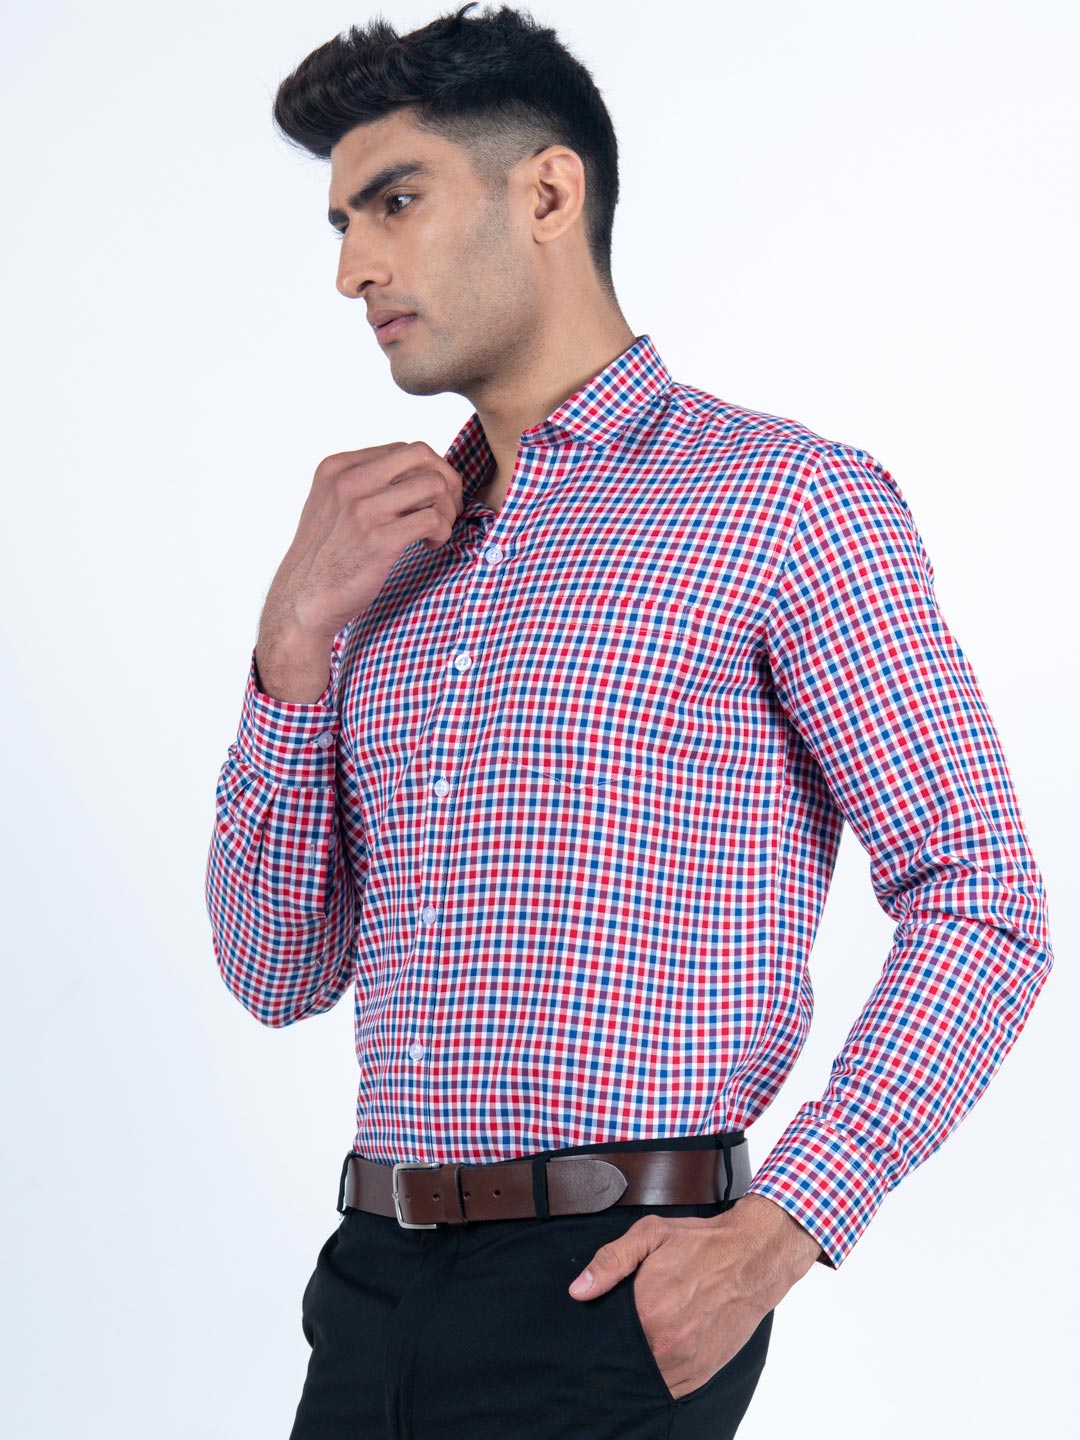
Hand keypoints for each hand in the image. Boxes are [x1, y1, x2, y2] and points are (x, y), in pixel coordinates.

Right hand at [261, 440, 464, 644]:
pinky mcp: (379, 539)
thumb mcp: (332, 505)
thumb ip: (364, 484)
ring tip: (435, 532)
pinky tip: (429, 546)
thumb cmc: (326, 557)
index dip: (428, 471)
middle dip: (447, 480)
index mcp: (337, 468)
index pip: (402, 450)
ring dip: (447, 509)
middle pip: (422, 455)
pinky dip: (442, 532)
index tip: (432, 499)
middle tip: (447, 509)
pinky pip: (433, 519)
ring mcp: (363, 509)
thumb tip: (414, 474)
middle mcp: (348, 481)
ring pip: (434, 484)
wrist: (303, 601)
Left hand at [568, 1194, 821, 1398]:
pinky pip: (670, 1387)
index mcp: (647, 1311)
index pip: (606, 1337)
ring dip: (641, 1363)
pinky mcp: (703, 1372)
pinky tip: (661, 1351)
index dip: (600, 1332)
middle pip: (625, 1360)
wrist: (753, 1256)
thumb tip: (579, 1290)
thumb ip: (611, 1261)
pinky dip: (662, 1374)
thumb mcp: (650, 1234)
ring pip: (647, 1377)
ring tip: (644, 1338)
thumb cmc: (701, 1243)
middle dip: (619, 1347)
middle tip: (625, 1327)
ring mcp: (686, 1362)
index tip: (599, 1324)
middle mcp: (666, 1343)